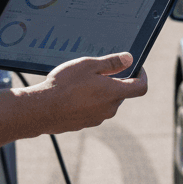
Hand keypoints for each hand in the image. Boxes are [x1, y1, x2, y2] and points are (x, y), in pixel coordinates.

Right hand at [28, 52, 148, 134]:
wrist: (40, 109)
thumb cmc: (64, 85)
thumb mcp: (88, 65)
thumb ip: (112, 62)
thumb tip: (129, 59)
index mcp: (114, 93)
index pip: (141, 87)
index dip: (142, 76)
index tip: (136, 68)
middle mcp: (109, 109)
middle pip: (121, 93)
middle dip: (115, 82)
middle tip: (98, 71)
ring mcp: (97, 118)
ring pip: (106, 102)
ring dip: (99, 92)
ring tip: (80, 83)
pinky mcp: (85, 124)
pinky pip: (92, 110)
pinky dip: (88, 102)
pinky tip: (71, 95)